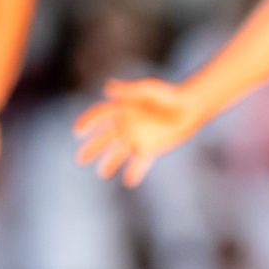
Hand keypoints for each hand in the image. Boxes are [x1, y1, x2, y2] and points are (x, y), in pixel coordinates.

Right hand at [73, 78, 204, 187]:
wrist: (190, 107)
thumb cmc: (169, 94)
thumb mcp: (148, 88)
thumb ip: (128, 89)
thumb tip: (107, 88)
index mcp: (121, 108)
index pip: (99, 116)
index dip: (87, 122)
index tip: (78, 132)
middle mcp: (125, 124)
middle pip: (103, 138)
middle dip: (91, 148)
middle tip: (80, 159)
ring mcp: (136, 137)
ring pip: (118, 153)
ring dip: (109, 163)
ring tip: (102, 173)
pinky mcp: (150, 148)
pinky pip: (139, 163)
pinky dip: (134, 172)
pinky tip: (129, 181)